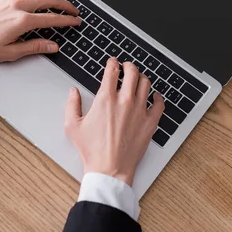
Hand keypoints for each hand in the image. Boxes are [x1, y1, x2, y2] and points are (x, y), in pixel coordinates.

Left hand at [0, 0, 81, 62]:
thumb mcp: (11, 52)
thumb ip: (35, 47)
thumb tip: (52, 46)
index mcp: (22, 21)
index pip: (52, 18)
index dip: (67, 20)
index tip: (76, 21)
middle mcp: (18, 6)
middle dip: (65, 4)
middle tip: (74, 10)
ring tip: (60, 1)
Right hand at [65, 58, 164, 185]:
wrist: (109, 169)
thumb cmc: (92, 150)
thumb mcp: (73, 126)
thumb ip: (72, 105)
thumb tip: (73, 91)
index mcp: (105, 99)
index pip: (112, 71)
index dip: (112, 63)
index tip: (112, 62)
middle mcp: (124, 101)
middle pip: (132, 72)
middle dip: (128, 66)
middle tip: (126, 66)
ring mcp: (139, 110)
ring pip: (146, 83)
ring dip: (141, 78)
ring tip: (138, 79)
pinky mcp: (150, 122)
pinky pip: (159, 103)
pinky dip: (158, 97)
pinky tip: (155, 96)